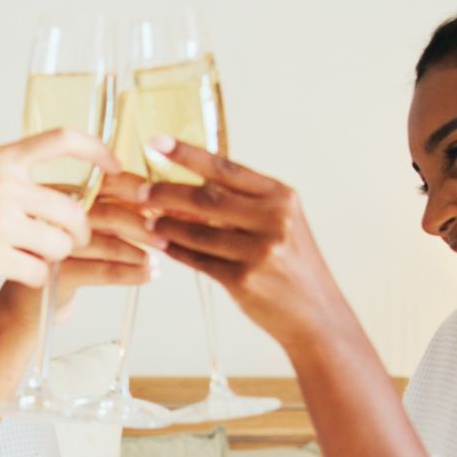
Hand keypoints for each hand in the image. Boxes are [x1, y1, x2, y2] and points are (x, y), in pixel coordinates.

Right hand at [0, 128, 118, 289]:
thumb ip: (6, 173)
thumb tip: (50, 183)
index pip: (63, 140)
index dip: (99, 152)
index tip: (116, 167)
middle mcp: (3, 186)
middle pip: (72, 209)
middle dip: (80, 230)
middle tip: (73, 240)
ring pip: (60, 245)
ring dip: (56, 255)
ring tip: (36, 256)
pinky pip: (39, 272)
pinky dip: (36, 277)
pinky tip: (19, 272)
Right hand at [0, 185, 156, 323]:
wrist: (22, 308)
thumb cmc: (58, 267)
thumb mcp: (79, 233)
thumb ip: (107, 216)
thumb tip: (156, 208)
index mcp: (57, 196)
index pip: (101, 183)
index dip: (135, 189)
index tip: (161, 201)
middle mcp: (49, 216)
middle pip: (105, 212)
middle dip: (142, 223)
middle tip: (165, 234)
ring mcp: (49, 246)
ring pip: (105, 243)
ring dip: (138, 251)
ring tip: (156, 258)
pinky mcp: (55, 275)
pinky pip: (102, 271)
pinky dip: (131, 274)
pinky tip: (148, 274)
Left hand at [128, 136, 349, 351]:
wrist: (316, 313)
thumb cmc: (293, 264)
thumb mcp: (281, 222)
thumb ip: (245, 202)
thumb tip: (193, 185)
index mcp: (281, 197)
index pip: (226, 169)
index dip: (187, 155)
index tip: (157, 142)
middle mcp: (274, 220)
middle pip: (206, 199)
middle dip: (167, 193)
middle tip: (140, 191)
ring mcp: (259, 251)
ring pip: (198, 232)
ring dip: (167, 225)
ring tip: (148, 220)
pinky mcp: (244, 280)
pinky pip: (199, 260)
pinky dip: (177, 251)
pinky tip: (163, 245)